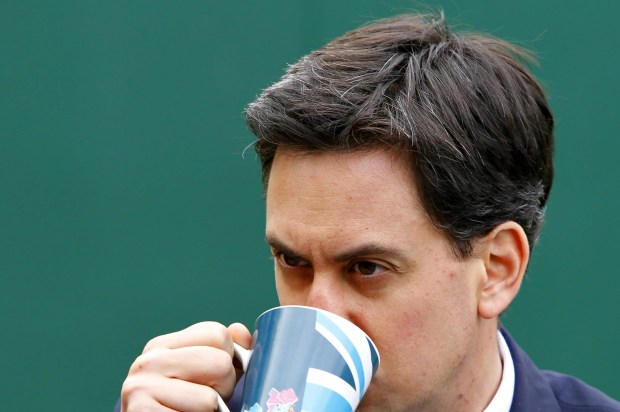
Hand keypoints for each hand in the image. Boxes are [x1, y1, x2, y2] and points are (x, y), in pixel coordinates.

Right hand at [121, 322, 251, 410]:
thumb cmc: (183, 407)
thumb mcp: (203, 375)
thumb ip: (222, 351)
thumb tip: (241, 332)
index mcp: (161, 346)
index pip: (217, 333)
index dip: (229, 357)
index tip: (214, 378)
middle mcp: (147, 362)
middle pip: (220, 362)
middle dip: (225, 387)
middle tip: (206, 402)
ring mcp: (141, 388)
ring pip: (210, 397)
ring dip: (212, 410)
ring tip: (192, 411)